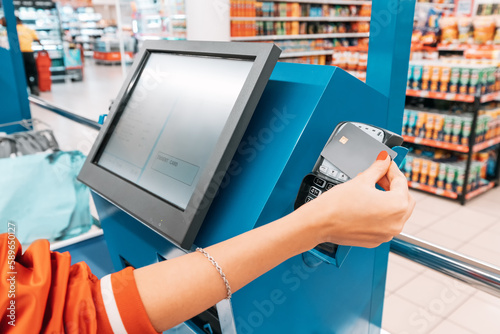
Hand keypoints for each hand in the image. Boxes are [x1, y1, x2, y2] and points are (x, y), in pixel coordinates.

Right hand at [295, 152, 414, 247]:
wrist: (320, 223)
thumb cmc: (337, 204)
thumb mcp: (361, 180)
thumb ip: (378, 168)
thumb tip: (384, 161)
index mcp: (396, 206)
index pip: (402, 182)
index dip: (393, 170)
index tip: (386, 164)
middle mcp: (396, 223)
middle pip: (404, 199)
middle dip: (394, 186)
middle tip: (380, 176)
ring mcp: (387, 234)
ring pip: (397, 213)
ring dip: (389, 200)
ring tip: (373, 189)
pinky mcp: (376, 240)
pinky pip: (386, 224)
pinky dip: (382, 214)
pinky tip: (368, 204)